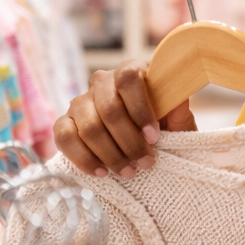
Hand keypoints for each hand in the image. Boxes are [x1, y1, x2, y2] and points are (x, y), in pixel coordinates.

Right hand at [53, 62, 196, 176]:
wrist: (140, 148)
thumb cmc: (160, 131)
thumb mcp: (176, 124)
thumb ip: (178, 113)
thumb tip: (180, 99)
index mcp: (130, 72)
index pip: (128, 79)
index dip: (140, 109)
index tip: (154, 137)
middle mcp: (102, 82)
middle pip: (109, 109)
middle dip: (129, 141)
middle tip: (146, 163)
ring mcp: (79, 101)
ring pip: (89, 127)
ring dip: (111, 154)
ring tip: (129, 172)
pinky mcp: (64, 122)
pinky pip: (64, 138)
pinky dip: (84, 158)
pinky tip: (102, 172)